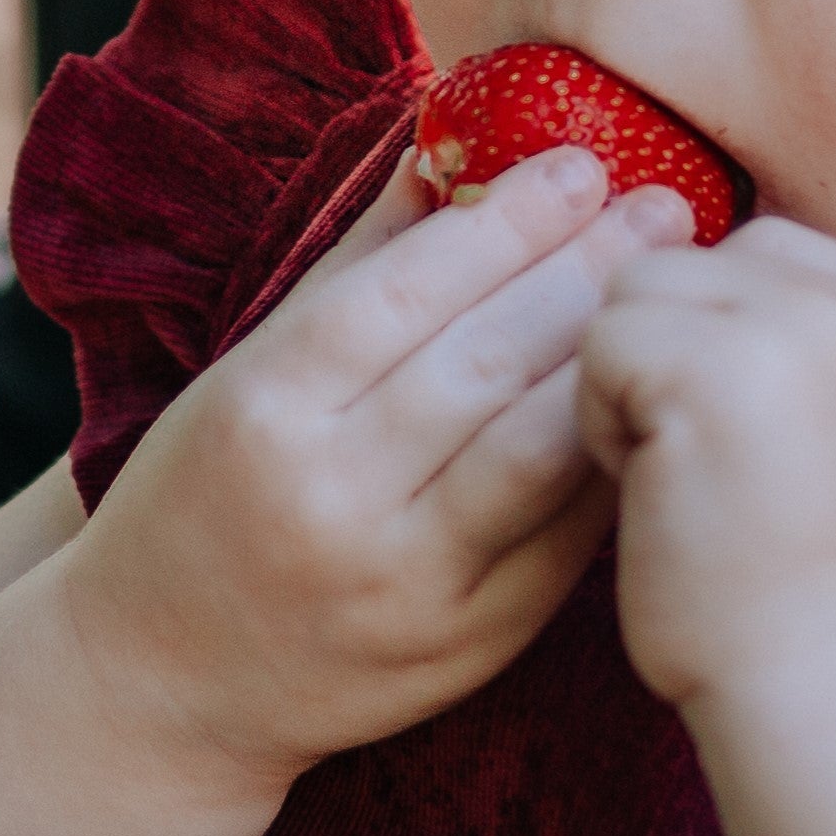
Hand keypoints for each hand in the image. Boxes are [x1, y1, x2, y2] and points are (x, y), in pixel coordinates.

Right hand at [61, 145, 697, 802]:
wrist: (162, 684)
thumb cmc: (202, 498)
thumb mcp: (244, 375)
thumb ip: (351, 269)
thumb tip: (443, 150)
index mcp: (263, 410)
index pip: (401, 294)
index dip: (501, 224)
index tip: (579, 164)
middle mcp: (330, 497)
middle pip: (482, 363)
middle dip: (584, 271)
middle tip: (665, 205)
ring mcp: (403, 582)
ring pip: (535, 451)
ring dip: (613, 357)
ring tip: (673, 289)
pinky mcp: (464, 646)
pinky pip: (561, 540)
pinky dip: (610, 458)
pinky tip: (652, 396)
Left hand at [578, 219, 835, 718]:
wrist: (832, 694)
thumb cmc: (816, 595)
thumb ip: (800, 351)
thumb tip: (680, 271)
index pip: (764, 251)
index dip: (714, 338)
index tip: (740, 441)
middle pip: (691, 262)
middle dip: (667, 355)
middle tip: (708, 468)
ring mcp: (792, 327)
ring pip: (635, 294)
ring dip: (626, 385)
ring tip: (684, 481)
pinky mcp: (708, 366)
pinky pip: (599, 346)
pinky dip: (601, 425)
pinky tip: (660, 498)